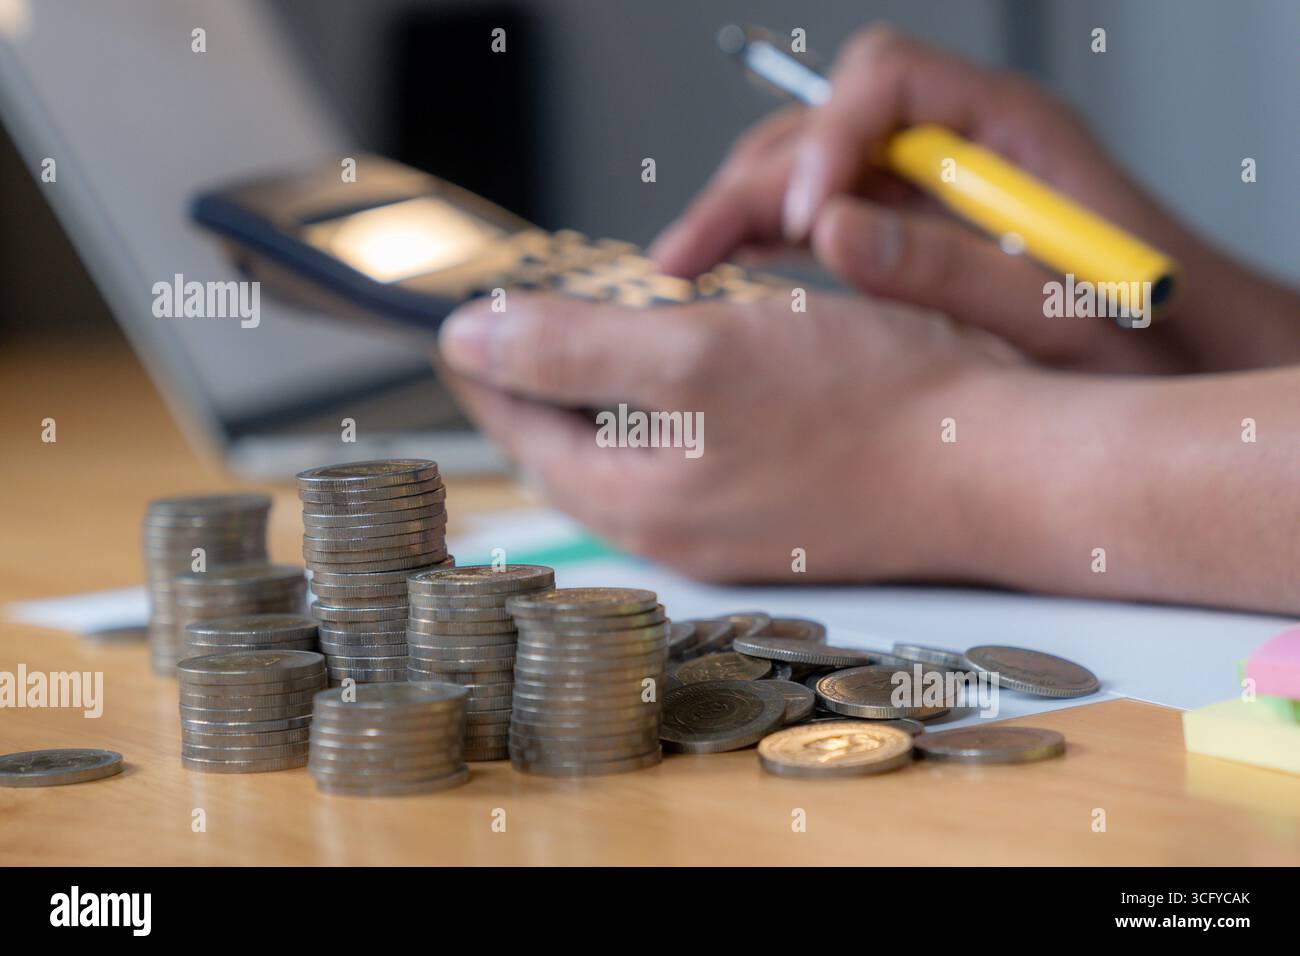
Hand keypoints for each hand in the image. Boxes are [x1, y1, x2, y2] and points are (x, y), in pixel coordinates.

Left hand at [436, 290, 1019, 581]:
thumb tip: (466, 341)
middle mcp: (669, 529)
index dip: (485, 360)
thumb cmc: (866, 406)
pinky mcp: (772, 516)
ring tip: (595, 328)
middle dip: (539, 375)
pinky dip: (666, 408)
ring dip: (603, 388)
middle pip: (567, 444)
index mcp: (634, 496)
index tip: (460, 312)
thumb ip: (573, 348)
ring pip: (627, 451)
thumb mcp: (701, 354)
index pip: (519, 425)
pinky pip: (686, 458)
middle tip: (522, 313)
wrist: (1001, 467)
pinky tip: (688, 372)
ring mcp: (722, 530)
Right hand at [650, 26, 1299, 372]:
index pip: (885, 81)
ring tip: (682, 266)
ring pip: (808, 166)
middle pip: (826, 123)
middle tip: (689, 252)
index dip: (827, 138)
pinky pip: (820, 215)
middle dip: (752, 182)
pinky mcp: (907, 229)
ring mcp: (927, 185)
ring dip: (740, 211)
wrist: (1177, 367)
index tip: (800, 215)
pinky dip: (767, 240)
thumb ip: (950, 270)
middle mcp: (957, 142)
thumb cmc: (1146, 337)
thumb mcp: (1058, 311)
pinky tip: (726, 272)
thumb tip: (832, 229)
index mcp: (1007, 129)